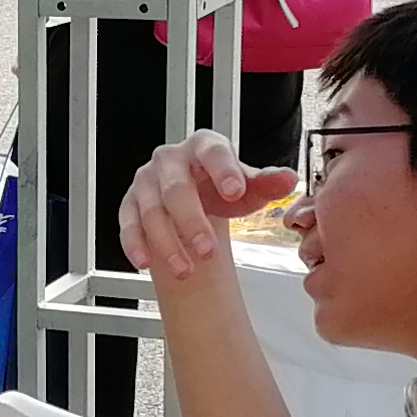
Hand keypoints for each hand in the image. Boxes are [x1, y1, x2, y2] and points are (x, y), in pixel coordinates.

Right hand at [116, 129, 285, 282]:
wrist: (195, 195)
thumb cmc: (221, 187)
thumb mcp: (249, 186)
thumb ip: (268, 183)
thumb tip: (288, 180)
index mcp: (204, 147)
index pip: (213, 153)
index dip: (224, 171)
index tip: (236, 191)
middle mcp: (170, 160)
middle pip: (176, 189)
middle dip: (191, 222)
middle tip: (208, 251)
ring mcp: (147, 182)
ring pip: (151, 211)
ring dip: (167, 243)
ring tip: (185, 270)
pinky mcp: (130, 204)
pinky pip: (127, 224)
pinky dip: (135, 244)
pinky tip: (146, 262)